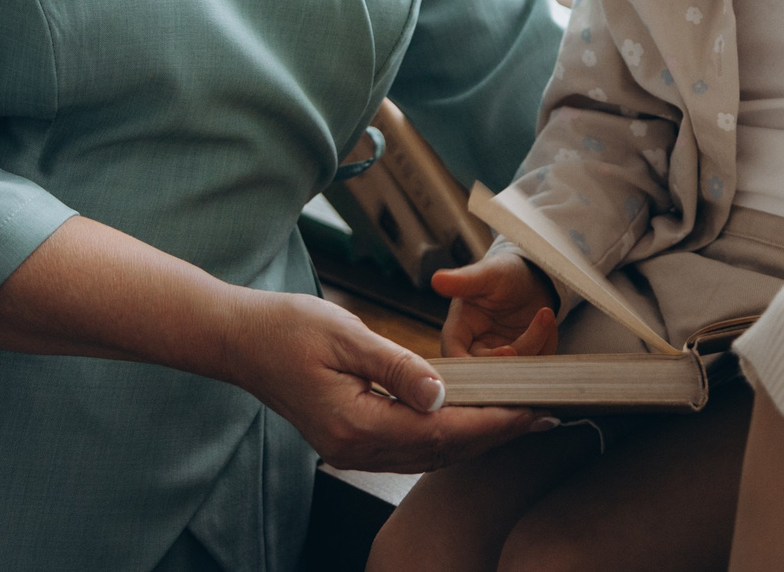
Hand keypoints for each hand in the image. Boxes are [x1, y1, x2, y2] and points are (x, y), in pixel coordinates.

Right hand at [216, 288, 548, 470]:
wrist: (240, 340)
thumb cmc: (287, 328)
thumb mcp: (346, 335)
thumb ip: (397, 366)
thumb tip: (441, 394)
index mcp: (356, 424)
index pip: (440, 432)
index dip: (491, 422)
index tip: (531, 410)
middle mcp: (356, 448)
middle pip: (441, 451)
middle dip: (494, 434)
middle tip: (543, 417)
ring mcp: (351, 449)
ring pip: (428, 455)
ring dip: (474, 440)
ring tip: (518, 421)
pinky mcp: (350, 440)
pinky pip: (409, 448)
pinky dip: (446, 438)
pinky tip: (467, 423)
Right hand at [432, 251, 558, 357]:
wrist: (532, 278)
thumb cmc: (504, 272)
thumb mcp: (487, 274)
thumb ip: (464, 281)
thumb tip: (436, 280)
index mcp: (458, 330)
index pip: (455, 356)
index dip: (470, 364)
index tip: (499, 354)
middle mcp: (476, 349)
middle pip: (488, 369)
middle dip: (512, 355)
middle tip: (530, 336)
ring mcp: (500, 357)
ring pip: (514, 370)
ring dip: (535, 345)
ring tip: (545, 315)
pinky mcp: (522, 360)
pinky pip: (534, 366)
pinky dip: (545, 346)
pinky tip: (548, 323)